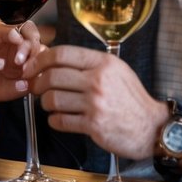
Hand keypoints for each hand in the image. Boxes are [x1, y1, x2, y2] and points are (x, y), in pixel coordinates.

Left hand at [0, 21, 41, 126]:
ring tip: (24, 71)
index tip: (16, 40)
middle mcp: (13, 42)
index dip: (15, 32)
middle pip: (30, 32)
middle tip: (20, 60)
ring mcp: (23, 56)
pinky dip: (38, 73)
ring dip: (36, 58)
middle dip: (29, 43)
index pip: (11, 26)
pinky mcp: (29, 71)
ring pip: (40, 49)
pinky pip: (41, 68)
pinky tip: (26, 81)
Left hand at [25, 45, 166, 160]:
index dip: (40, 59)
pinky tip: (59, 118)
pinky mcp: (93, 125)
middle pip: (52, 76)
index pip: (62, 54)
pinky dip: (54, 120)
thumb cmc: (131, 98)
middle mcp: (98, 81)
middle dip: (38, 83)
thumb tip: (56, 60)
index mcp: (103, 63)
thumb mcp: (117, 70)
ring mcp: (95, 104)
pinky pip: (60, 120)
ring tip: (51, 104)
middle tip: (36, 88)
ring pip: (52, 99)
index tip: (31, 67)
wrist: (150, 127)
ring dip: (45, 103)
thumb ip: (90, 63)